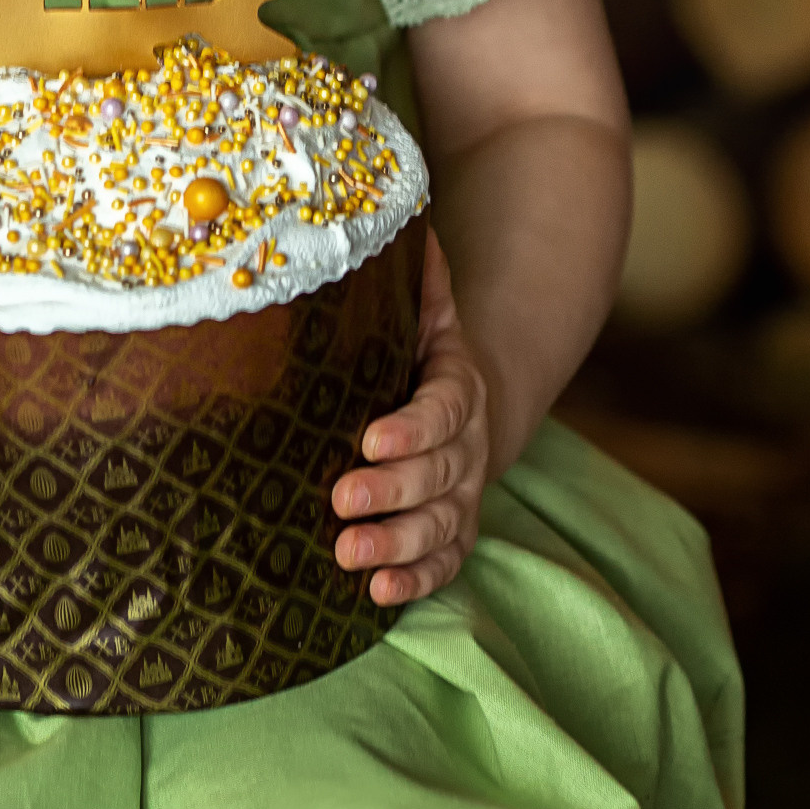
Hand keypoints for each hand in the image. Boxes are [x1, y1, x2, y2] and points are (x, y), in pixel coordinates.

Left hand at [330, 226, 490, 607]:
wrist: (467, 396)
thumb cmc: (421, 345)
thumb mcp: (422, 304)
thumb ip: (415, 272)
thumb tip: (398, 214)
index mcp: (459, 385)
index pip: (442, 410)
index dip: (411, 429)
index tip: (370, 438)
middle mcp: (469, 445)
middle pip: (441, 473)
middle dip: (393, 491)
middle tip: (340, 499)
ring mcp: (463, 492)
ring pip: (442, 525)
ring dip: (397, 544)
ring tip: (347, 555)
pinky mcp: (452, 530)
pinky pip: (445, 562)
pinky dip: (415, 579)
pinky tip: (375, 594)